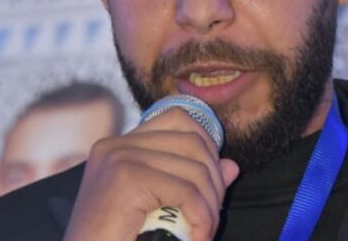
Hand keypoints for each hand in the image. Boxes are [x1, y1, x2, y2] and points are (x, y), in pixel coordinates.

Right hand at [63, 108, 239, 240]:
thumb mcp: (159, 209)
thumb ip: (192, 183)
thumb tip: (232, 166)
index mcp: (118, 146)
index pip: (177, 118)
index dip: (206, 145)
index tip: (211, 184)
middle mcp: (116, 145)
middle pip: (192, 142)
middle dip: (214, 181)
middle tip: (209, 218)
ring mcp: (119, 158)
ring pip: (195, 169)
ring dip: (210, 207)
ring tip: (202, 233)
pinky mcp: (126, 179)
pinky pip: (187, 192)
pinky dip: (201, 219)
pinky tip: (196, 238)